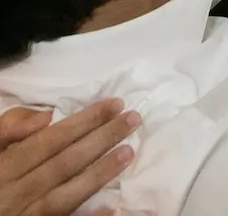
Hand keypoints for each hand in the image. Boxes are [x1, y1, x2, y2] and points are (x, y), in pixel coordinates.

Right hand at [0, 99, 138, 215]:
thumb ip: (9, 128)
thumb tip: (44, 118)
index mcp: (4, 168)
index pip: (49, 141)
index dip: (84, 121)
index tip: (116, 104)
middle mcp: (15, 194)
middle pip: (63, 164)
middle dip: (101, 140)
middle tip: (133, 119)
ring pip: (65, 197)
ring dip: (99, 174)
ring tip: (128, 152)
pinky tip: (110, 208)